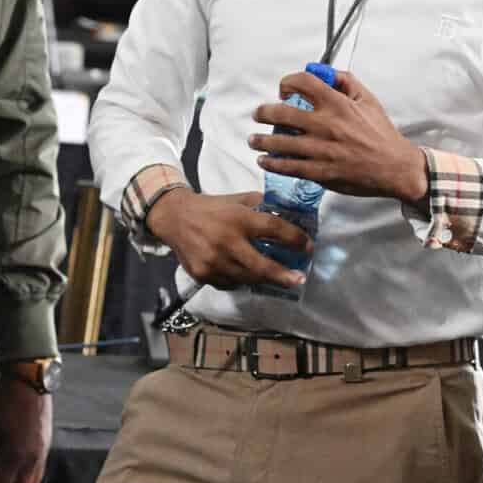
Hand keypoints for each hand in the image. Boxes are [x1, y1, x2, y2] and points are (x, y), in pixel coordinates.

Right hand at [148, 187, 311, 294]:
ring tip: (279, 279)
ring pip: (247, 278)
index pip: (273, 229)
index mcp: (238, 219)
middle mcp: (226, 241)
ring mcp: (214, 261)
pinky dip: (242, 280)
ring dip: (265, 279)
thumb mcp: (237, 200)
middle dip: (284, 275)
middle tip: (300, 279)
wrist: (174, 218)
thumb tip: (287, 214)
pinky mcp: (203, 274)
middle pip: (261, 265)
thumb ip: (260, 206)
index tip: (308, 246)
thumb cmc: (211, 208)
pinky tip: (248, 275)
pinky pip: (230, 283)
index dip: (294, 238)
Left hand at [249, 70, 427, 202]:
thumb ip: (346, 82)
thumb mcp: (368, 100)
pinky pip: (288, 166)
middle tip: (258, 115)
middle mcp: (325, 124)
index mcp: (337, 104)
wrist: (394, 167)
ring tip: (254, 140)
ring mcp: (320, 149)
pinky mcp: (319, 171)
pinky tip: (265, 160)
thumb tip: (325, 71)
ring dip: (261, 140)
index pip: (302, 82)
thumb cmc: (382, 134)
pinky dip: (272, 163)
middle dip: (263, 112)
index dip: (287, 82)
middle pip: (281, 113)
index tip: (283, 90)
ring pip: (279, 142)